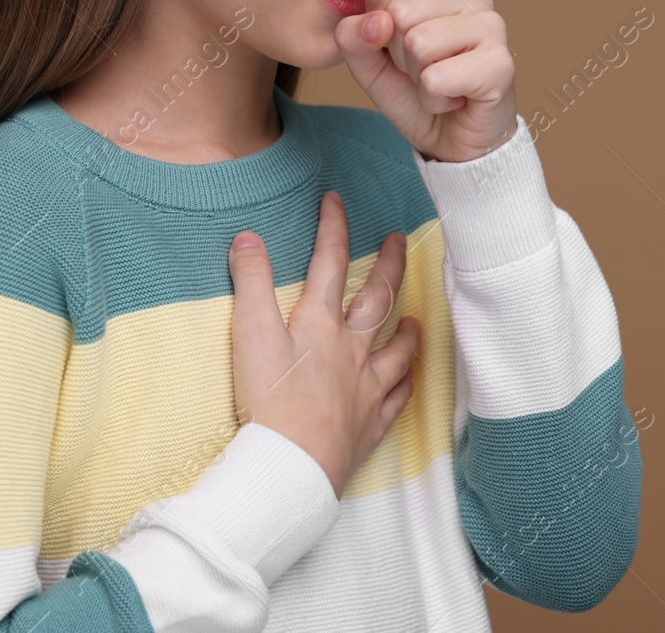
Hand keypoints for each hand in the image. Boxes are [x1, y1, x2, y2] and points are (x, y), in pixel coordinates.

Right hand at [226, 190, 420, 498]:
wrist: (292, 465)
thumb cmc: (269, 401)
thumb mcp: (248, 335)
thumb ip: (250, 284)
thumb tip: (247, 238)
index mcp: (320, 324)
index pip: (329, 263)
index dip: (332, 227)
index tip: (335, 201)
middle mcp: (352, 351)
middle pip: (377, 299)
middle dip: (389, 266)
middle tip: (398, 242)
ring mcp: (366, 388)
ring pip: (397, 351)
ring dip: (408, 331)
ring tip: (417, 318)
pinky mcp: (369, 424)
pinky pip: (396, 399)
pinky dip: (405, 386)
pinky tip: (408, 381)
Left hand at [333, 0, 518, 162]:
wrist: (454, 143)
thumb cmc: (416, 93)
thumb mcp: (369, 63)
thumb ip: (354, 37)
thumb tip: (375, 22)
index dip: (379, 29)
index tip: (405, 50)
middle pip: (399, 14)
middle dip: (400, 56)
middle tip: (426, 71)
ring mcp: (492, 24)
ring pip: (419, 44)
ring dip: (419, 79)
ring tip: (442, 84)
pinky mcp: (500, 63)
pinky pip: (436, 79)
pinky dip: (435, 100)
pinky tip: (456, 98)